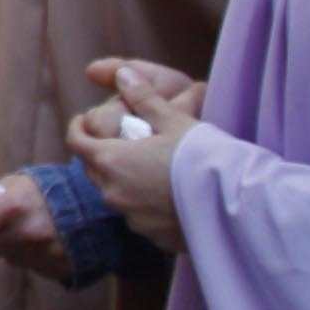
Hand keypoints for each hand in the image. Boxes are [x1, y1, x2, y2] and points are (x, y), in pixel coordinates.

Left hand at [0, 173, 77, 280]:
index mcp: (12, 207)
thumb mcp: (14, 184)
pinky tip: (47, 240)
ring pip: (8, 258)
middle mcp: (27, 234)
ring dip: (13, 246)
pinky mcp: (56, 270)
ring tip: (32, 227)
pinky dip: (33, 256)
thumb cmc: (49, 190)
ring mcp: (43, 255)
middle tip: (5, 222)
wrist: (98, 208)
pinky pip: (31, 267)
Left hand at [66, 58, 204, 250]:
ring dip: (121, 180)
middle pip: (92, 169)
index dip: (77, 127)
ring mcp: (130, 217)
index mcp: (111, 160)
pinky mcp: (150, 235)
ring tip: (143, 167)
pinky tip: (165, 194)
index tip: (82, 120)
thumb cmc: (201, 156)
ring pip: (114, 194)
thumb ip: (144, 98)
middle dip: (98, 153)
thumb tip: (122, 74)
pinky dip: (143, 202)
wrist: (233, 203)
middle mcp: (113, 192)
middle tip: (114, 141)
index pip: (76, 141)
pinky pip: (137, 215)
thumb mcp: (173, 120)